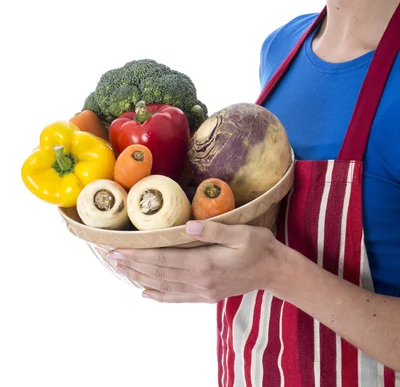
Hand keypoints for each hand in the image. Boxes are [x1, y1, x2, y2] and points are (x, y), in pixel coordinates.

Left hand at [106, 220, 281, 302]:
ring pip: (164, 285)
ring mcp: (202, 290)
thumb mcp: (241, 233)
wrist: (275, 271)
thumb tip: (189, 225)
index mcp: (204, 263)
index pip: (163, 259)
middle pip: (159, 273)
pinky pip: (177, 297)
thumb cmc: (259, 247)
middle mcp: (200, 281)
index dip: (139, 254)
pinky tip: (146, 292)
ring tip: (122, 270)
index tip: (119, 249)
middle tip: (111, 257)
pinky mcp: (207, 295)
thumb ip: (215, 230)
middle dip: (133, 264)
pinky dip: (159, 295)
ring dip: (141, 277)